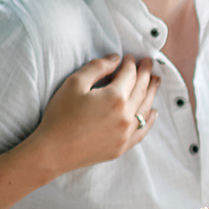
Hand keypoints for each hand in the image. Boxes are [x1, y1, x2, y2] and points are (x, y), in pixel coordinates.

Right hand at [34, 55, 160, 168]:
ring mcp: (126, 133)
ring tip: (156, 82)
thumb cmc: (60, 115)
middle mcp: (126, 115)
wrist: (52, 151)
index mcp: (115, 97)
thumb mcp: (74, 83)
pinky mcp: (122, 147)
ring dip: (151, 93)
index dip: (130, 63)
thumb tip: (116, 59)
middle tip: (149, 63)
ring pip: (145, 108)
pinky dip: (149, 119)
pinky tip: (153, 112)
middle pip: (141, 89)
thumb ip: (97, 67)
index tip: (129, 57)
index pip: (129, 75)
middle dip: (146, 74)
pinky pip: (142, 131)